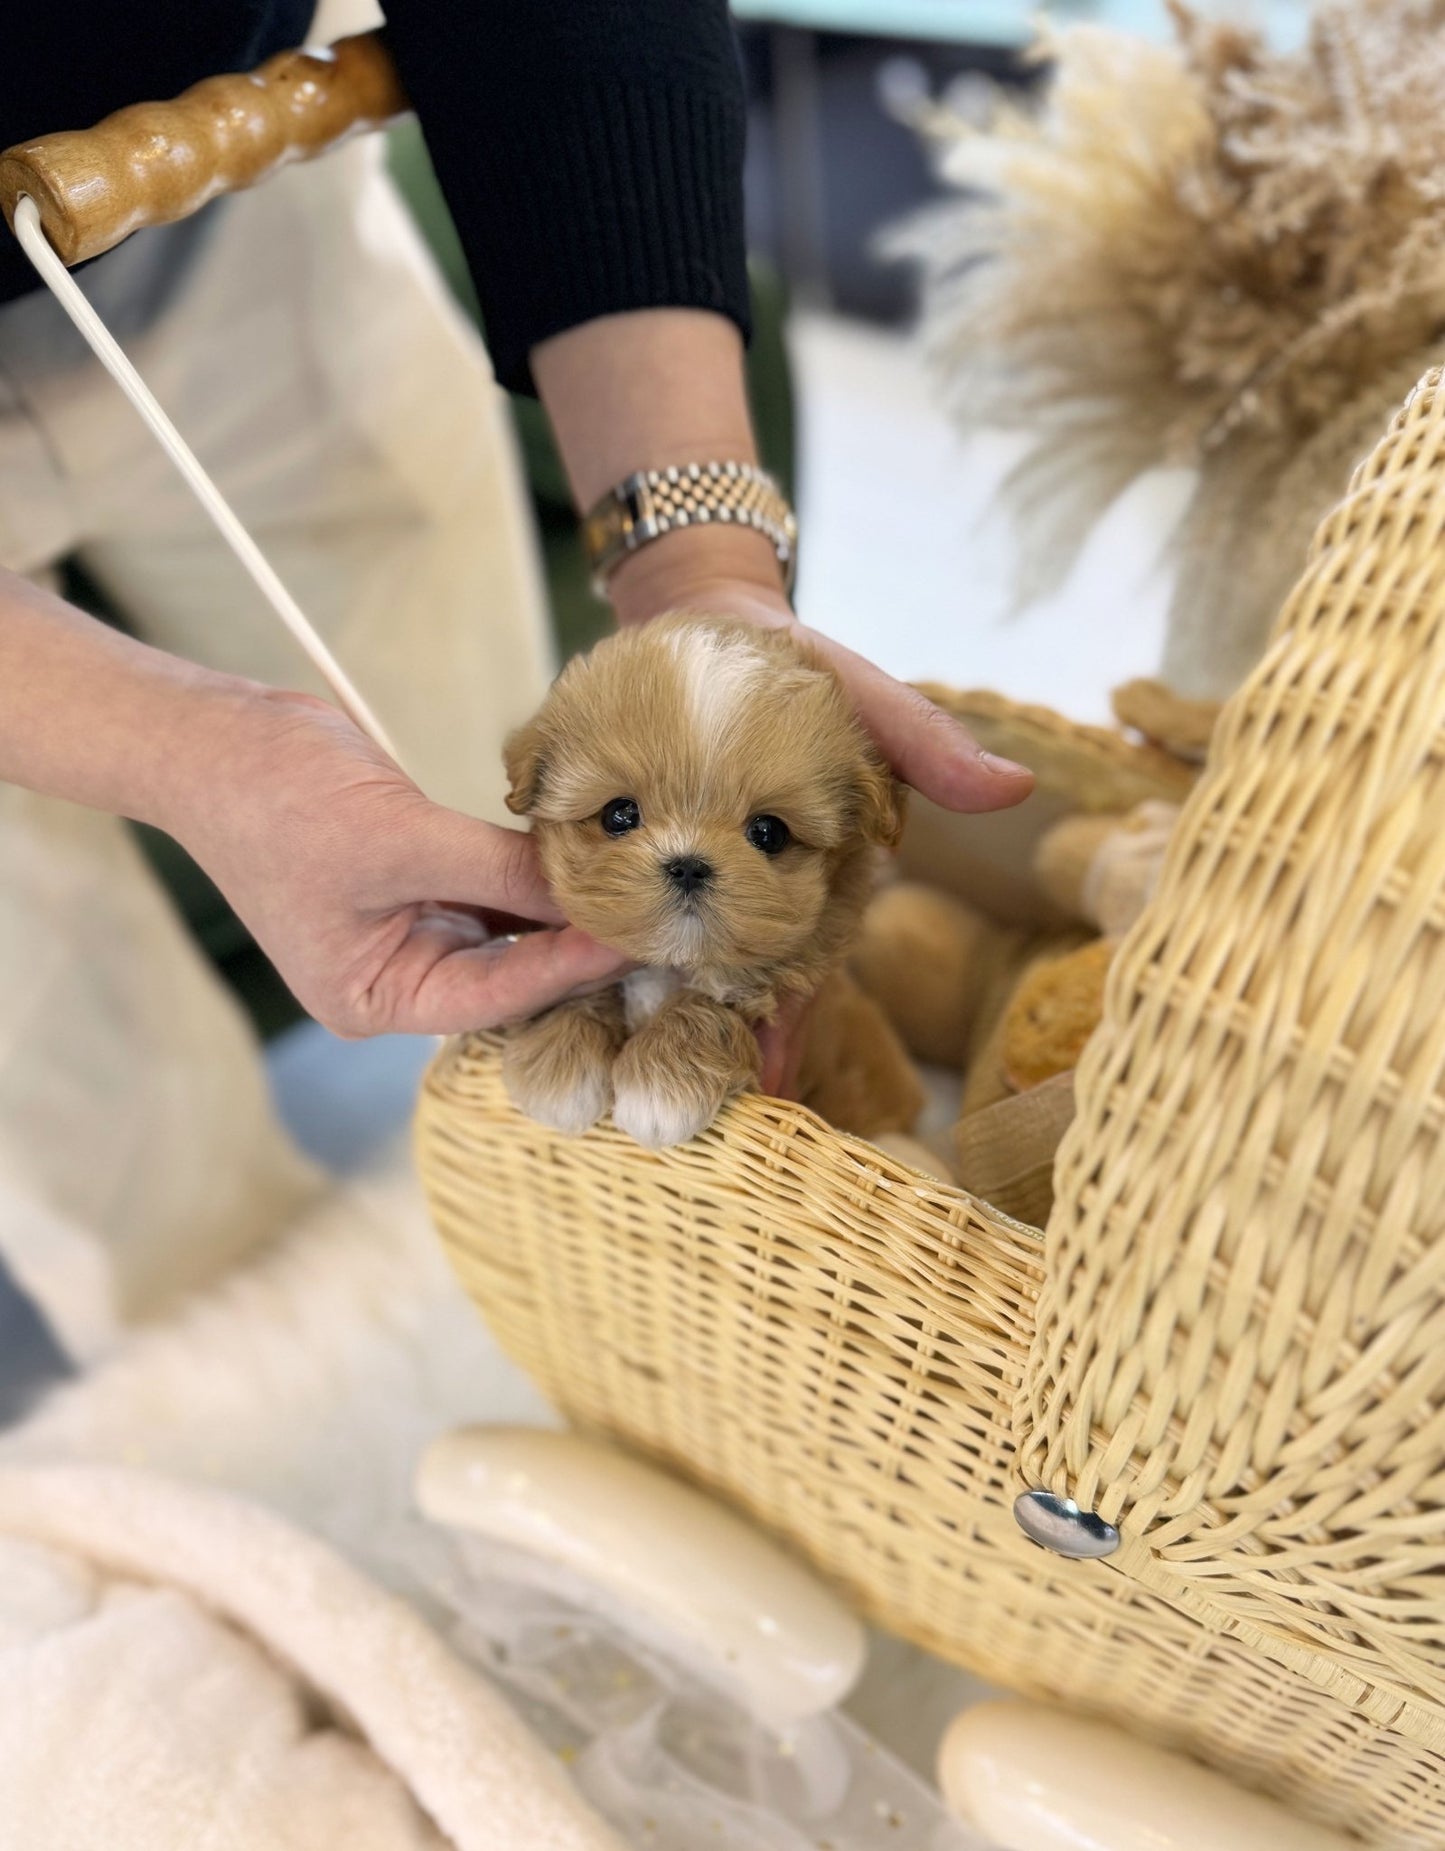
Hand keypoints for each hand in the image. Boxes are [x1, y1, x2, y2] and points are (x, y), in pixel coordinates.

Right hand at [162, 686, 628, 1037]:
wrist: (216, 739)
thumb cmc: (277, 800)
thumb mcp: (399, 837)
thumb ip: (498, 869)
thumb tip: (591, 886)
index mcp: (375, 997)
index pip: (496, 995)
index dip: (571, 966)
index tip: (638, 939)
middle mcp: (395, 976)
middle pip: (511, 974)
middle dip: (577, 944)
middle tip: (658, 920)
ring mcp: (409, 928)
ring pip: (510, 929)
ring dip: (564, 905)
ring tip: (639, 888)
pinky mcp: (421, 880)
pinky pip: (495, 887)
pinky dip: (535, 872)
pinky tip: (590, 855)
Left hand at [610, 545, 1035, 1096]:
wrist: (706, 618)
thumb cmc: (796, 668)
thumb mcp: (866, 699)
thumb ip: (925, 744)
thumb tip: (1014, 785)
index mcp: (803, 881)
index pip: (804, 974)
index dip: (790, 1032)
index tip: (769, 1091)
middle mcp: (737, 892)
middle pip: (724, 988)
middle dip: (705, 1049)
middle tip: (673, 1116)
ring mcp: (674, 874)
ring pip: (658, 960)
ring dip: (636, 1013)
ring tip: (605, 1082)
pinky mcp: (616, 846)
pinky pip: (601, 901)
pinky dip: (587, 940)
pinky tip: (554, 989)